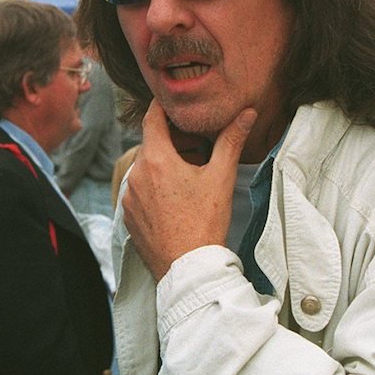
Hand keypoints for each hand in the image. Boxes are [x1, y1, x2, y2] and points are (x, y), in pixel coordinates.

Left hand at [121, 100, 256, 279]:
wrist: (188, 269)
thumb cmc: (205, 223)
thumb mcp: (221, 177)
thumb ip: (231, 140)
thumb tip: (246, 114)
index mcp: (155, 159)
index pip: (152, 118)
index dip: (164, 108)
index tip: (176, 105)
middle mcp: (136, 175)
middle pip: (151, 145)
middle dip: (172, 141)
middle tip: (196, 145)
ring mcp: (129, 197)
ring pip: (145, 168)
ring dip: (164, 165)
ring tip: (190, 174)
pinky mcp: (128, 216)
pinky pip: (139, 191)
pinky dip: (154, 187)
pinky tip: (176, 198)